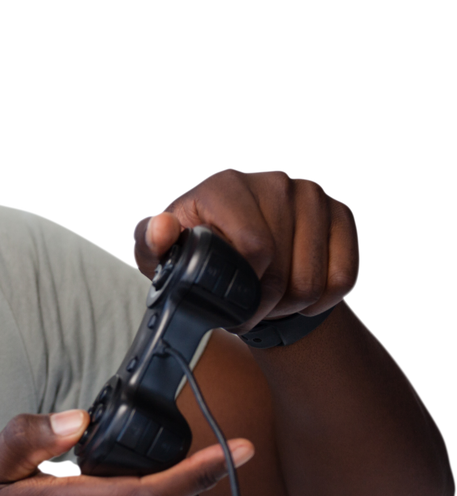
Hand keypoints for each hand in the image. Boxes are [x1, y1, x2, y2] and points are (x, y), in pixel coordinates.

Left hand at [130, 167, 361, 333]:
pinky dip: (323, 301)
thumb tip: (164, 229)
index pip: (254, 248)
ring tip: (270, 307)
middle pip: (284, 269)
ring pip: (315, 278)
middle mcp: (272, 181)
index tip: (229, 306)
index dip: (243, 289)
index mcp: (225, 185)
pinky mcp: (341, 212)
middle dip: (265, 305)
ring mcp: (311, 194)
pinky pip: (345, 275)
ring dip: (292, 307)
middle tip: (248, 314)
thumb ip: (152, 241)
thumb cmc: (195, 254)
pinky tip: (301, 299)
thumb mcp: (161, 254)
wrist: (242, 255)